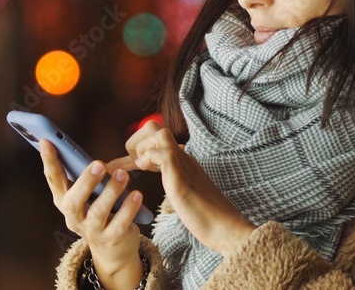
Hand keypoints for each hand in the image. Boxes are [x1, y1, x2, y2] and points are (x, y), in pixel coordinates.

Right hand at [40, 139, 142, 280]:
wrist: (113, 248)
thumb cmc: (100, 211)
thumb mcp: (89, 195)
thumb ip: (86, 178)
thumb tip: (91, 157)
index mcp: (65, 200)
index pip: (54, 180)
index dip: (49, 161)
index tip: (46, 141)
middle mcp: (74, 217)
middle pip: (73, 201)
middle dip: (85, 181)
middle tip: (99, 164)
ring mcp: (91, 231)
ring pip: (98, 212)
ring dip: (111, 191)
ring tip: (123, 175)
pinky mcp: (111, 238)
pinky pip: (119, 224)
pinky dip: (128, 208)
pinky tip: (136, 195)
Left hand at [107, 121, 255, 256]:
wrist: (225, 227)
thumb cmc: (204, 214)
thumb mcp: (182, 190)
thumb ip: (172, 177)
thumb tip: (160, 171)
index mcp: (180, 159)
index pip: (155, 137)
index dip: (137, 146)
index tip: (130, 165)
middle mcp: (182, 156)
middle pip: (155, 127)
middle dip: (136, 139)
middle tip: (132, 162)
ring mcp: (183, 163)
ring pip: (159, 133)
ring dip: (141, 147)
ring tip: (139, 166)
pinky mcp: (181, 175)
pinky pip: (163, 153)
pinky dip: (148, 157)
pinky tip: (144, 169)